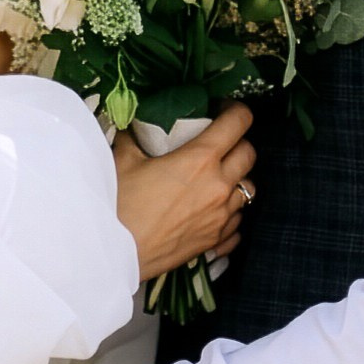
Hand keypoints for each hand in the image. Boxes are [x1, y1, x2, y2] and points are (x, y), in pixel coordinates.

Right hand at [113, 104, 254, 280]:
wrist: (114, 253)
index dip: (236, 111)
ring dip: (236, 179)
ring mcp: (221, 216)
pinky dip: (230, 213)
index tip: (225, 110)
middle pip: (249, 154)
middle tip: (220, 142)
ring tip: (216, 179)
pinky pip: (238, 222)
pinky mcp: (215, 240)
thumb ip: (134, 137)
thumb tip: (133, 126)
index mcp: (200, 160)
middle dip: (238, 143)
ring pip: (248, 189)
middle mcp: (219, 186)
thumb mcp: (123, 160)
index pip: (238, 123)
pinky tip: (212, 211)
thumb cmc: (118, 204)